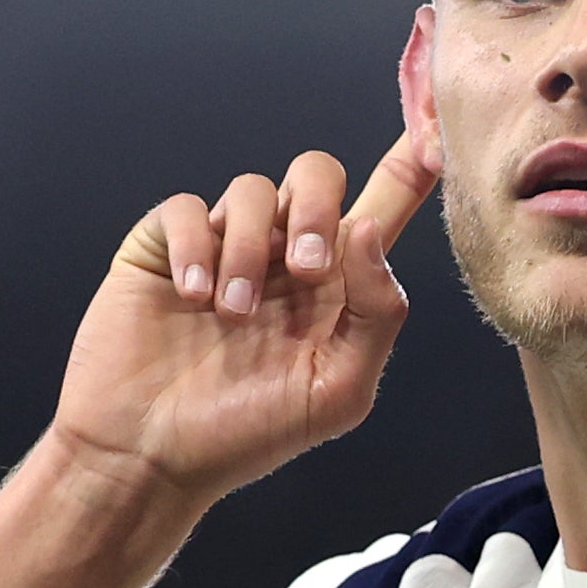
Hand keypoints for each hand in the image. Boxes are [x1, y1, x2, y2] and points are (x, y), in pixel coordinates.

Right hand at [50, 133, 436, 501]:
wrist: (150, 457)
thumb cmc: (245, 434)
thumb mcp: (337, 390)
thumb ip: (375, 314)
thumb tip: (367, 231)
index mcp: (336, 287)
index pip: (383, 207)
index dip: (412, 162)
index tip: (435, 130)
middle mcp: (283, 257)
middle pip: (317, 175)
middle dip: (316, 207)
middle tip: (304, 268)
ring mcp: (224, 247)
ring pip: (251, 190)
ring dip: (248, 248)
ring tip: (231, 313)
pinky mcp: (166, 247)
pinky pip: (187, 208)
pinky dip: (195, 246)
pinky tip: (192, 297)